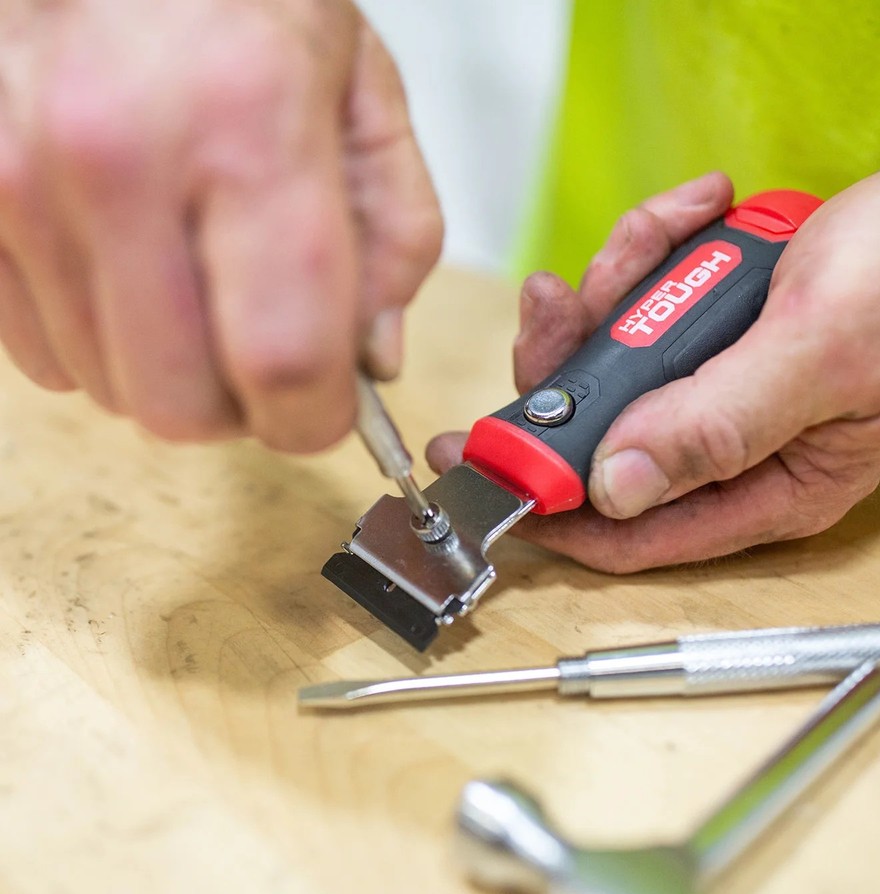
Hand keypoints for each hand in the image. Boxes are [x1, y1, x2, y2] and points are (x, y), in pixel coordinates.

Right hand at [0, 0, 441, 450]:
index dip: (316, 419)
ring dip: (168, 371)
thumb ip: (394, 241)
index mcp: (246, 123)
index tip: (328, 411)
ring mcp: (19, 179)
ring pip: (107, 389)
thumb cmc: (250, 2)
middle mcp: (114, 154)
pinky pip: (40, 354)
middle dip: (239, 408)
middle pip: (181, 404)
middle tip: (261, 355)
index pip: (283, 357)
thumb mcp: (366, 97)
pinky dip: (99, 341)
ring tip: (194, 285)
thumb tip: (372, 362)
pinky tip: (131, 271)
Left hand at [428, 155, 879, 570]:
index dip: (546, 504)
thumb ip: (718, 423)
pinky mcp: (719, 342)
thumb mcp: (821, 353)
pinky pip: (652, 311)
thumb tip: (616, 486)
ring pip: (618, 365)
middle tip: (559, 298)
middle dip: (571, 364)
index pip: (628, 530)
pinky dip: (654, 257)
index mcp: (767, 489)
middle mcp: (735, 454)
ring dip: (616, 292)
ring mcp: (723, 395)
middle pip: (604, 437)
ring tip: (662, 232)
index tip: (478, 462)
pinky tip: (696, 213)